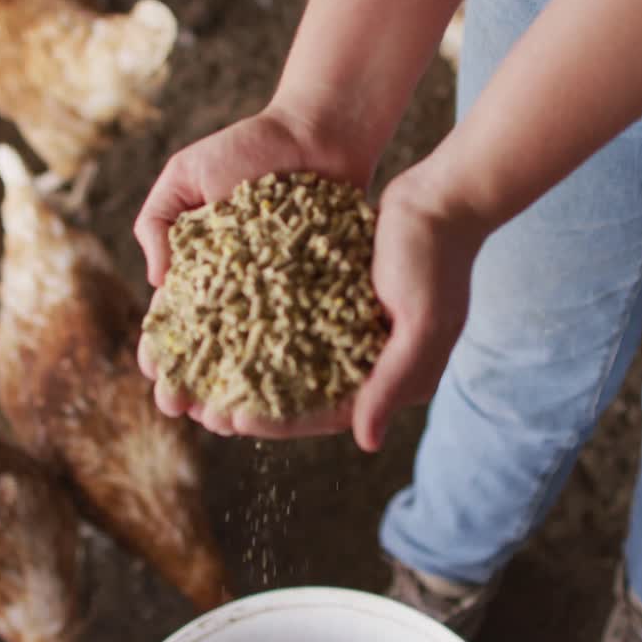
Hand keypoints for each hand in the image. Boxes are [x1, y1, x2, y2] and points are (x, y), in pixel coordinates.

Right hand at [135, 104, 377, 436]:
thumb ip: (159, 221)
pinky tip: (282, 397)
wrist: (318, 135)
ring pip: (257, 357)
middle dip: (197, 386)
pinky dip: (292, 369)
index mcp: (200, 271)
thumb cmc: (248, 149)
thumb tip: (155, 281)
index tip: (158, 382)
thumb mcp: (186, 175)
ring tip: (226, 420)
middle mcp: (240, 293)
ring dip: (239, 391)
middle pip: (213, 352)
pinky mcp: (321, 296)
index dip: (164, 356)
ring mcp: (281, 298)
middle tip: (187, 414)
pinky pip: (305, 339)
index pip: (176, 324)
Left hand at [139, 159, 489, 450]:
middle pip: (303, 394)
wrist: (441, 198)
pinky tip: (221, 329)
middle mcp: (372, 361)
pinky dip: (258, 329)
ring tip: (202, 374)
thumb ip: (393, 382)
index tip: (230, 420)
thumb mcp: (423, 324)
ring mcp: (353, 329)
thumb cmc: (437, 260)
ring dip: (246, 369)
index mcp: (397, 379)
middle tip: (200, 409)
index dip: (276, 421)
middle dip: (252, 402)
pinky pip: (291, 323)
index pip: (327, 414)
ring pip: (290, 361)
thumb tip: (366, 442)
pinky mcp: (338, 299)